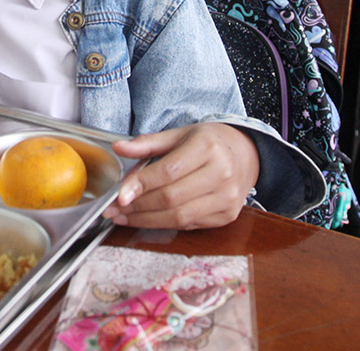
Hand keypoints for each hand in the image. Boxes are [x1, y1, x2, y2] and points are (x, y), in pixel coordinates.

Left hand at [103, 122, 258, 229]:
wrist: (246, 154)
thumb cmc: (208, 142)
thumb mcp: (179, 134)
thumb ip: (147, 143)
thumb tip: (119, 147)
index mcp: (207, 148)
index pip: (168, 171)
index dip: (141, 184)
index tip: (119, 194)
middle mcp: (221, 174)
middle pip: (172, 198)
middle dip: (138, 207)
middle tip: (113, 208)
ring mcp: (227, 198)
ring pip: (179, 217)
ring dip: (146, 220)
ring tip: (123, 217)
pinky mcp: (227, 215)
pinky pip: (189, 224)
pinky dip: (164, 224)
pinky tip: (146, 219)